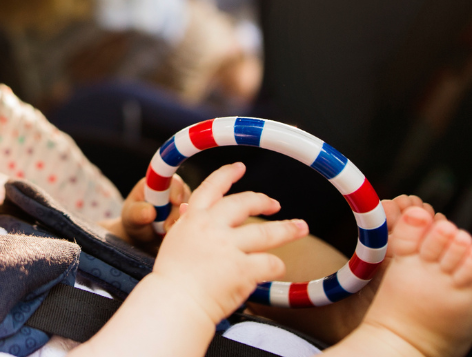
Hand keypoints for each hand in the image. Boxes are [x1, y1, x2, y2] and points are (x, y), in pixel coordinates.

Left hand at [101, 175, 190, 250]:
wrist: (140, 235)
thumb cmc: (134, 220)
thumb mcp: (130, 216)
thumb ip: (137, 212)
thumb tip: (149, 212)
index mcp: (157, 182)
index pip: (171, 180)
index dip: (176, 188)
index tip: (175, 201)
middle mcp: (173, 190)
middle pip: (185, 195)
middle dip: (177, 212)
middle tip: (165, 227)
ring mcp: (182, 203)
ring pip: (191, 210)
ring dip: (180, 222)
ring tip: (165, 232)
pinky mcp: (187, 215)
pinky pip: (193, 220)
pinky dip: (185, 228)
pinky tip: (174, 235)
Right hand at [153, 163, 308, 326]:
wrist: (174, 303)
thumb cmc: (172, 280)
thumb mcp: (174, 242)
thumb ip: (187, 225)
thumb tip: (188, 210)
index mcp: (193, 220)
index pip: (212, 188)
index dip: (227, 174)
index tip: (239, 167)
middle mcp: (212, 228)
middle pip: (244, 204)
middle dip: (263, 201)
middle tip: (275, 204)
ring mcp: (228, 247)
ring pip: (267, 232)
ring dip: (287, 228)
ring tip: (300, 227)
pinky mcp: (243, 269)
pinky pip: (270, 263)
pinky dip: (275, 266)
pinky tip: (275, 269)